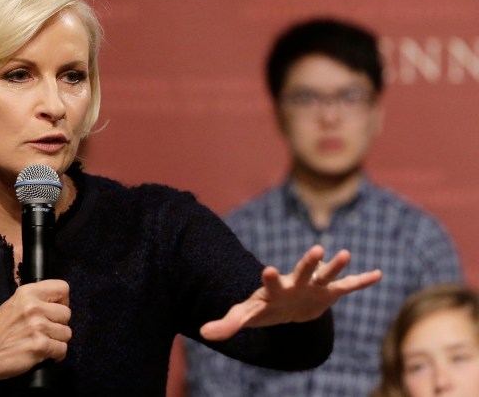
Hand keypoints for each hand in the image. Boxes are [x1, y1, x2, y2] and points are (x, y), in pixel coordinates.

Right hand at [0, 279, 70, 379]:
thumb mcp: (13, 305)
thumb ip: (34, 300)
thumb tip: (57, 303)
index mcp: (27, 293)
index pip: (62, 288)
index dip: (62, 301)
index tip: (54, 310)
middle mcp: (33, 307)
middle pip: (67, 313)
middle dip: (59, 324)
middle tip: (45, 330)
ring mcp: (38, 327)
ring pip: (67, 332)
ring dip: (57, 340)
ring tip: (42, 342)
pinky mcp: (40, 346)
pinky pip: (62, 349)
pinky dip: (56, 354)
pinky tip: (44, 353)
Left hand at [200, 245, 381, 340]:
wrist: (284, 306)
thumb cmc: (263, 308)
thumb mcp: (245, 316)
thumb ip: (228, 324)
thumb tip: (203, 333)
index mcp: (274, 289)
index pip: (271, 283)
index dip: (270, 278)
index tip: (267, 269)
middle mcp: (295, 283)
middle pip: (302, 271)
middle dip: (308, 262)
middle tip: (317, 249)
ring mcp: (313, 286)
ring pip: (326, 274)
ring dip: (335, 266)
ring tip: (346, 253)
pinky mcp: (328, 293)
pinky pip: (347, 287)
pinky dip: (361, 281)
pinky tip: (377, 274)